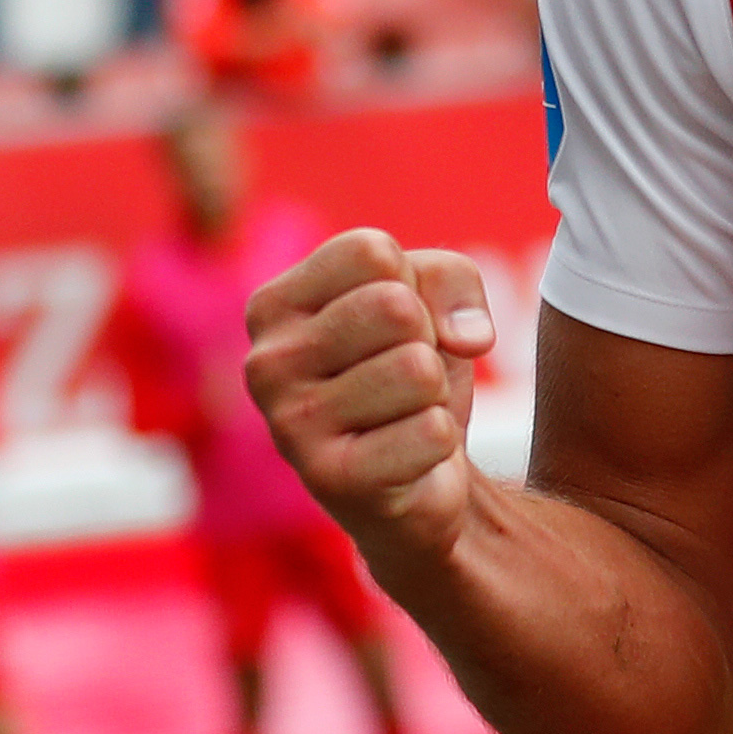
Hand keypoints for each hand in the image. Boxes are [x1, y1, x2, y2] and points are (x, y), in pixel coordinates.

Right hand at [245, 227, 500, 564]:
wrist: (414, 479)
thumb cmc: (409, 373)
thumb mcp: (431, 300)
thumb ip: (451, 278)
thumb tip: (467, 337)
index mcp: (273, 308)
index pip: (371, 252)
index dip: (410, 284)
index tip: (391, 327)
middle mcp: (265, 364)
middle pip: (395, 306)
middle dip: (425, 340)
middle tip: (403, 379)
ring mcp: (289, 426)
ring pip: (417, 369)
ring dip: (433, 394)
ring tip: (403, 415)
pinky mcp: (330, 482)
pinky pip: (431, 431)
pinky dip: (438, 442)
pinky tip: (406, 458)